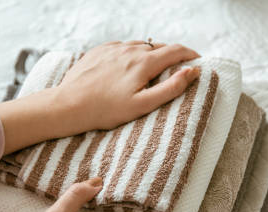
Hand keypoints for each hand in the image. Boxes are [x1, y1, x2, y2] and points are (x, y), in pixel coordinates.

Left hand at [58, 41, 200, 129]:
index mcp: (143, 62)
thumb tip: (192, 71)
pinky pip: (122, 47)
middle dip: (172, 55)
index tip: (199, 60)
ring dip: (152, 53)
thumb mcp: (142, 105)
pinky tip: (129, 66)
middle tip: (178, 68)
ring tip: (155, 67)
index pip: (176, 51)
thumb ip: (170, 88)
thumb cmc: (106, 110)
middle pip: (159, 47)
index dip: (190, 54)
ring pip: (140, 45)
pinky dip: (132, 53)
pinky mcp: (99, 51)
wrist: (69, 105)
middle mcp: (130, 50)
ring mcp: (113, 48)